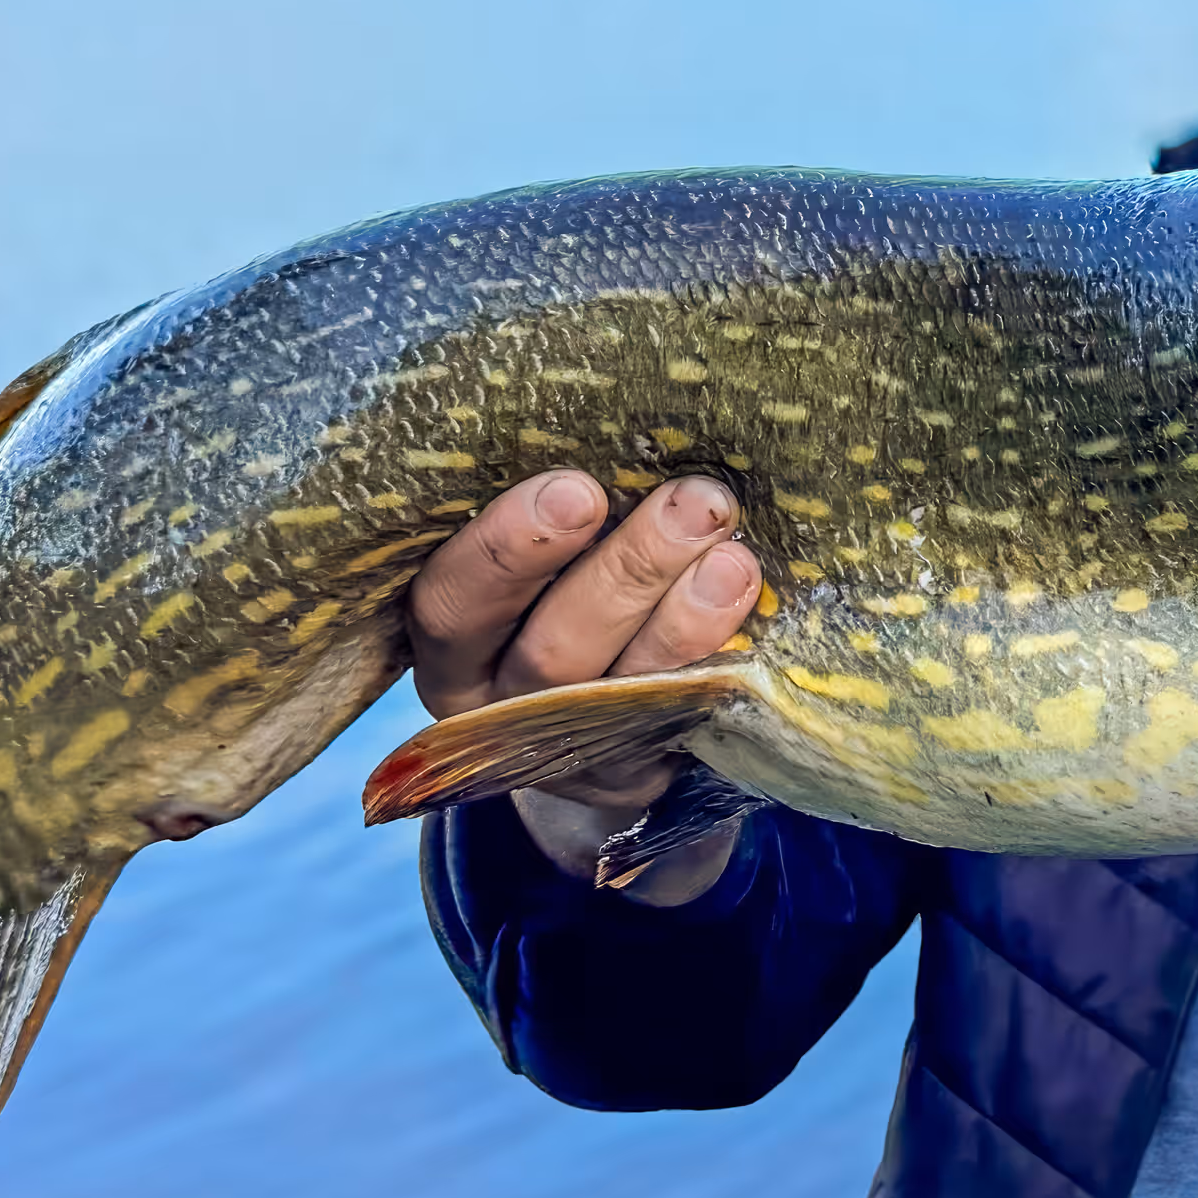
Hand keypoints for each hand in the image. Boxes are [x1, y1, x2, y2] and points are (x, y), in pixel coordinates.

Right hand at [398, 470, 766, 893]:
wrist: (584, 724)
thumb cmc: (548, 598)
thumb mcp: (522, 568)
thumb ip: (549, 520)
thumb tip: (613, 424)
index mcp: (448, 647)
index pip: (450, 604)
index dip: (504, 551)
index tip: (575, 490)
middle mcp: (494, 708)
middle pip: (551, 650)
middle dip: (626, 571)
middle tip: (690, 503)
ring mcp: (566, 750)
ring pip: (620, 688)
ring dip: (684, 618)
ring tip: (733, 556)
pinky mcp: (634, 773)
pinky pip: (678, 721)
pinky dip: (716, 661)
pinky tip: (749, 610)